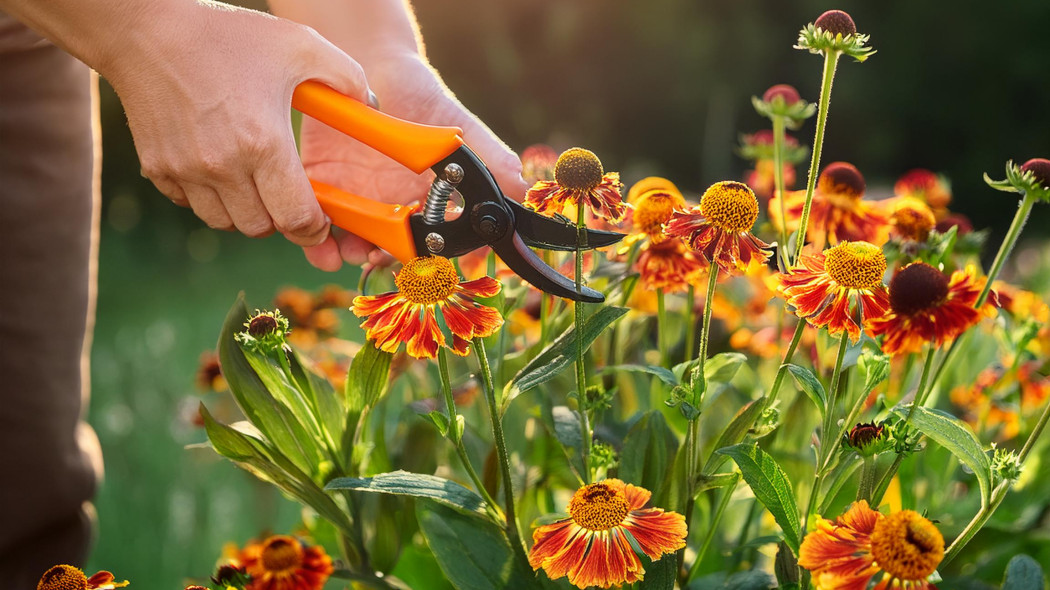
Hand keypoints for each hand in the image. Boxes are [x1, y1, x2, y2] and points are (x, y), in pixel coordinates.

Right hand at [108, 3, 372, 250]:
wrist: (145, 29)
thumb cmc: (227, 35)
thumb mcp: (301, 45)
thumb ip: (347, 77)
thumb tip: (372, 107)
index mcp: (263, 144)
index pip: (296, 220)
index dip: (315, 229)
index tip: (322, 221)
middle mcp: (222, 166)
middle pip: (262, 228)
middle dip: (282, 218)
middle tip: (288, 194)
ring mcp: (185, 171)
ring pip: (227, 222)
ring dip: (247, 211)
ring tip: (255, 179)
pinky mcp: (158, 169)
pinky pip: (193, 205)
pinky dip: (211, 198)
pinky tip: (220, 167)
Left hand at [297, 51, 527, 270]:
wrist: (369, 62)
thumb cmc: (420, 94)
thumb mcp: (459, 125)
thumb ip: (492, 157)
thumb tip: (523, 188)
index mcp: (427, 201)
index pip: (430, 242)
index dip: (426, 256)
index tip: (420, 255)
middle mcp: (393, 208)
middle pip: (388, 252)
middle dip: (382, 261)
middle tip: (377, 255)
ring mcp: (357, 200)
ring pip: (351, 245)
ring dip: (348, 256)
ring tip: (348, 251)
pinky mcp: (320, 187)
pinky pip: (315, 222)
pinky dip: (315, 240)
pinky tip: (321, 239)